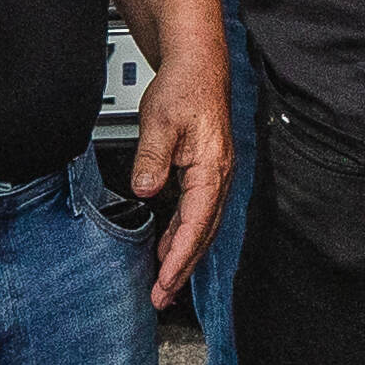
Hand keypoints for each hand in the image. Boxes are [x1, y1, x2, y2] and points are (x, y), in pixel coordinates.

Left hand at [124, 50, 232, 306]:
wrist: (198, 66)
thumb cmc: (185, 88)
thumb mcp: (161, 120)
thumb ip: (152, 156)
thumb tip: (145, 188)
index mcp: (212, 170)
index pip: (196, 225)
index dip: (180, 257)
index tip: (164, 282)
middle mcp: (219, 178)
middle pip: (203, 235)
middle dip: (182, 269)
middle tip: (162, 298)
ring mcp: (215, 177)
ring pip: (201, 227)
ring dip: (183, 256)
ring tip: (163, 283)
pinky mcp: (206, 174)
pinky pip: (196, 214)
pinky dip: (182, 235)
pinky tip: (167, 246)